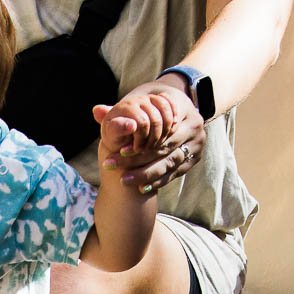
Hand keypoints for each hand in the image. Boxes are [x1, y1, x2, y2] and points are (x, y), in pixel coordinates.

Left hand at [95, 79, 206, 193]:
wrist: (171, 114)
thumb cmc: (150, 109)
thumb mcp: (138, 105)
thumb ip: (117, 111)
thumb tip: (96, 111)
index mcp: (181, 107)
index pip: (159, 128)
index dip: (138, 141)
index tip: (118, 150)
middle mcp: (194, 125)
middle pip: (162, 147)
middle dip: (136, 159)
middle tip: (112, 167)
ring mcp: (196, 143)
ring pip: (169, 162)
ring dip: (146, 174)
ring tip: (124, 180)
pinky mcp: (194, 158)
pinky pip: (175, 173)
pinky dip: (158, 181)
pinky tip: (141, 187)